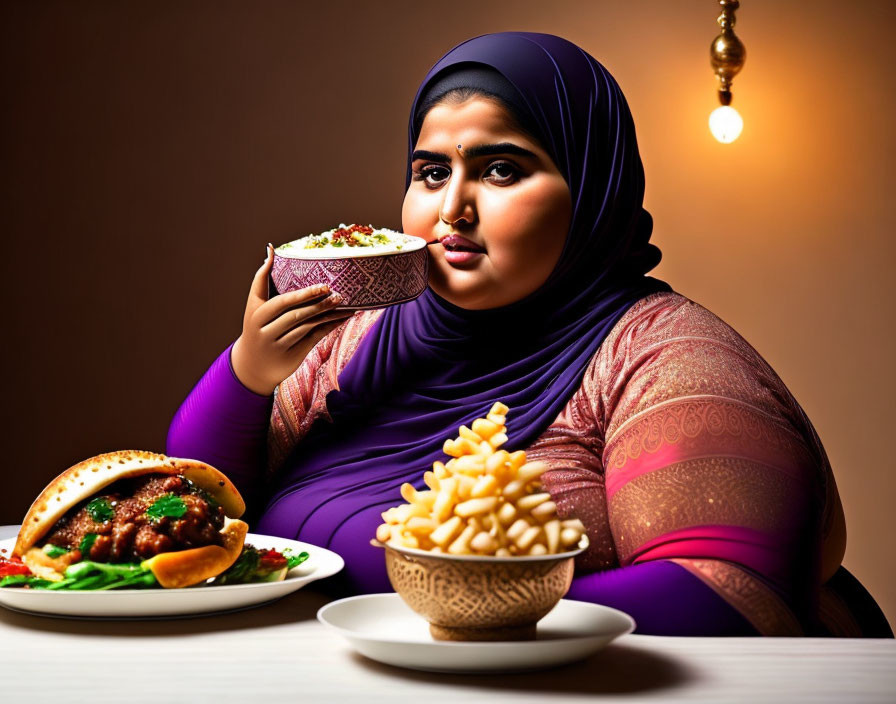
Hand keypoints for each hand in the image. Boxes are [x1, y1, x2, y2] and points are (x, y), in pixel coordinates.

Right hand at [231, 244, 353, 394]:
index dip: (292, 288)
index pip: (274, 298)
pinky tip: (341, 317)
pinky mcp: (292, 355)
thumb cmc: (258, 327)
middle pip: (293, 312)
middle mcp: (265, 330)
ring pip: (306, 325)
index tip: (316, 281)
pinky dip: (329, 326)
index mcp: (255, 314)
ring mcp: (278, 344)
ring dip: (326, 312)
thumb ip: (263, 279)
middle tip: (331, 289)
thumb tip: (270, 249)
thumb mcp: (256, 306)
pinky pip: (314, 337)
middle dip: (312, 299)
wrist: (252, 366)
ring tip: (342, 301)